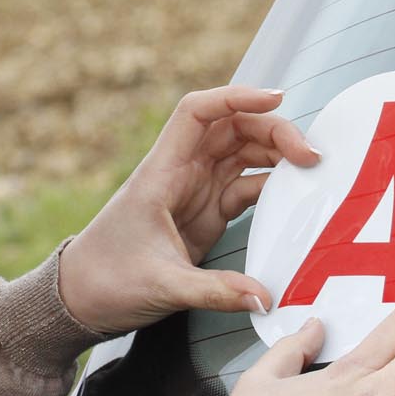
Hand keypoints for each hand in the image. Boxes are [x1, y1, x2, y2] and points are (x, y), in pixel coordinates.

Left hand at [57, 85, 317, 334]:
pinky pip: (244, 185)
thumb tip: (265, 298)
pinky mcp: (206, 212)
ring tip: (312, 166)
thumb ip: (215, 291)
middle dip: (273, 130)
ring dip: (276, 154)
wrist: (82, 297)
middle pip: (231, 128)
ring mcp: (195, 190)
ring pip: (241, 152)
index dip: (236, 97)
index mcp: (162, 172)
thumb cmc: (109, 279)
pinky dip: (271, 184)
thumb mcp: (162, 286)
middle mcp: (180, 172)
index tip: (277, 98)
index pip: (197, 112)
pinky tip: (295, 193)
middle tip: (311, 154)